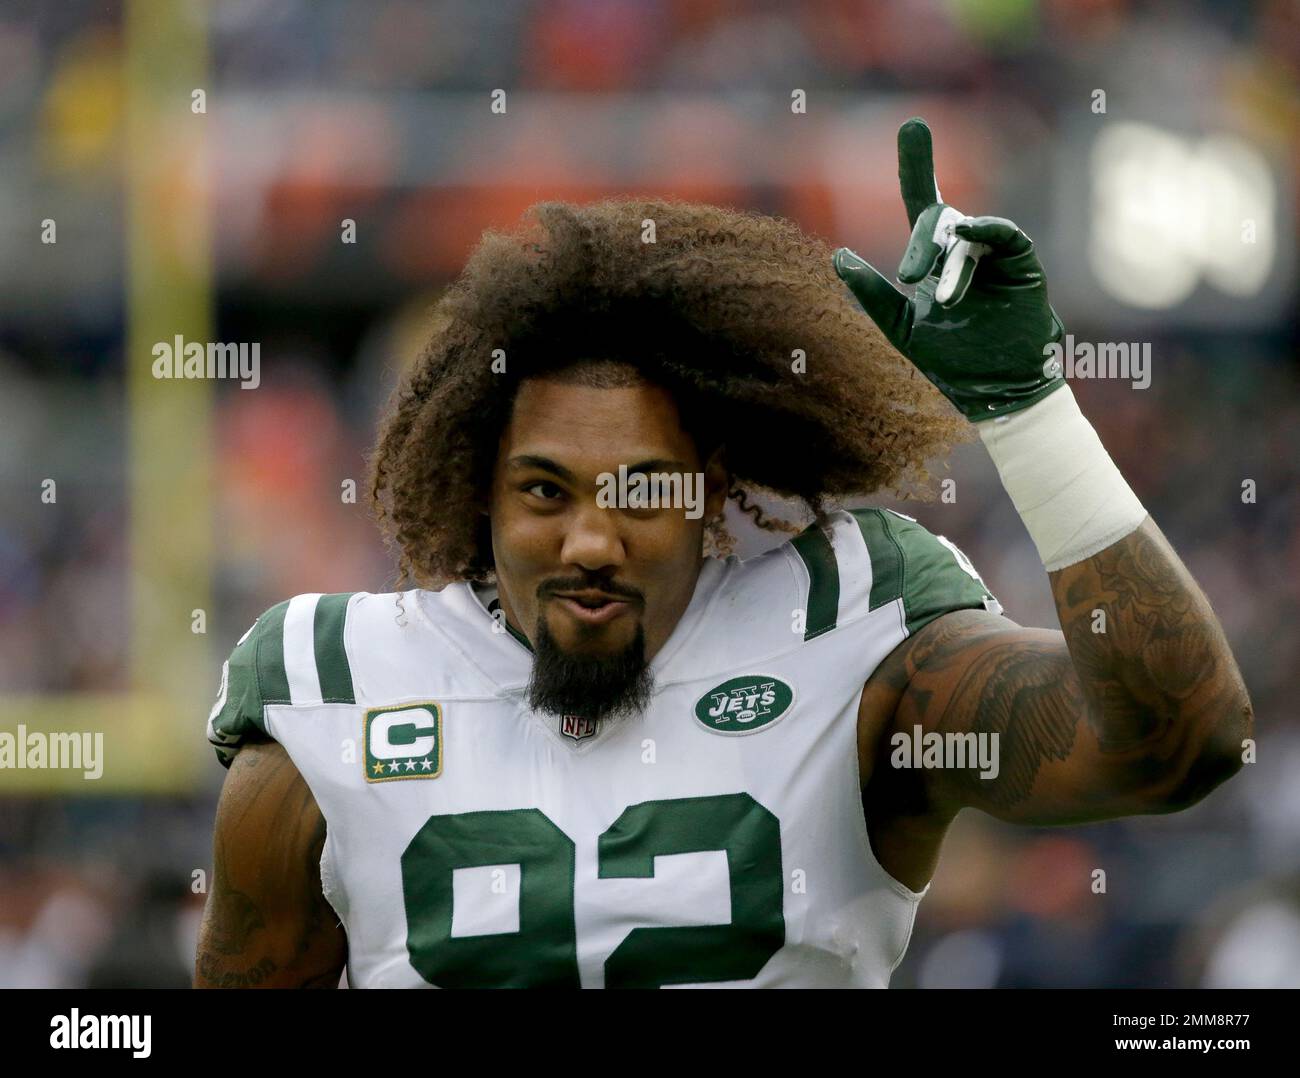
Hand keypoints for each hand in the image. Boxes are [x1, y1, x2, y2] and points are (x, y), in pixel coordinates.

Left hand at [833, 117, 1066, 420]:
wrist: (996, 392)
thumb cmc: (951, 361)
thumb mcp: (900, 328)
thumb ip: (871, 294)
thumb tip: (838, 257)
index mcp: (935, 260)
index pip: (922, 203)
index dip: (916, 166)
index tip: (912, 125)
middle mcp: (963, 250)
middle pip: (936, 219)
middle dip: (920, 243)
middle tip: (908, 276)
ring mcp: (993, 255)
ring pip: (964, 235)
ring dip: (950, 265)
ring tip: (945, 302)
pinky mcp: (1021, 265)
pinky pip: (1004, 236)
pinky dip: (986, 231)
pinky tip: (969, 232)